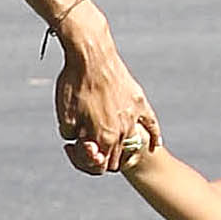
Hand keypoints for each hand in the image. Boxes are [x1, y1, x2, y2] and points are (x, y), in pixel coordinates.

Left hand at [54, 3, 159, 174]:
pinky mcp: (139, 102)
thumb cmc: (73, 84)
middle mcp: (121, 130)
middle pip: (115, 156)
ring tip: (108, 137)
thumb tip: (78, 141)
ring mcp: (133, 116)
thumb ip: (72, 135)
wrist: (91, 54)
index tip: (79, 147)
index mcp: (103, 137)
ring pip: (131, 142)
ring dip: (120, 146)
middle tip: (89, 140)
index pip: (99, 165)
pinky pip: (151, 124)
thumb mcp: (64, 115)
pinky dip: (154, 136)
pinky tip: (156, 145)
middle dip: (102, 154)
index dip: (87, 160)